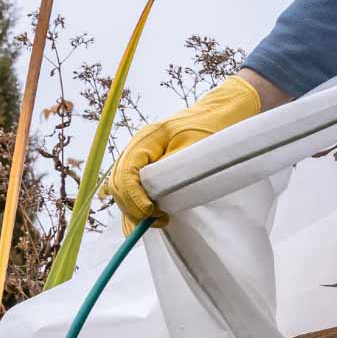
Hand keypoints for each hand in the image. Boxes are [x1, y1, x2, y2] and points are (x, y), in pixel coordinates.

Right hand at [102, 75, 263, 225]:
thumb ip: (172, 169)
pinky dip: (133, 208)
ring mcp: (139, 159)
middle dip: (133, 207)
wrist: (217, 116)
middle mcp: (137, 149)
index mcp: (146, 140)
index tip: (151, 211)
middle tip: (158, 219)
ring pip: (121, 189)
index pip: (126, 172)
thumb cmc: (209, 130)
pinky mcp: (146, 169)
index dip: (134, 196)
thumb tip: (154, 193)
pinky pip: (131, 190)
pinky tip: (144, 221)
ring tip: (158, 220)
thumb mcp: (195, 149)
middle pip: (118, 184)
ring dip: (133, 210)